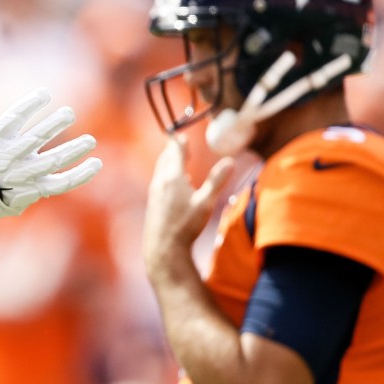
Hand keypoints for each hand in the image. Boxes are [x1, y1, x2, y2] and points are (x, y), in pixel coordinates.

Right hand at [0, 63, 100, 210]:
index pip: (11, 119)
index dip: (28, 106)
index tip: (44, 93)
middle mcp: (8, 158)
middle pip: (33, 140)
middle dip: (52, 126)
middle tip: (69, 112)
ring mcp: (23, 176)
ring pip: (51, 163)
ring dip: (72, 152)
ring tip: (90, 140)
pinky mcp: (35, 190)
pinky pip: (61, 184)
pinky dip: (80, 176)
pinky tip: (95, 163)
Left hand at [143, 135, 233, 273]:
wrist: (163, 247)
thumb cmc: (186, 225)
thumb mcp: (205, 202)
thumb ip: (217, 181)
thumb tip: (230, 160)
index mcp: (172, 178)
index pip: (175, 153)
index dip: (180, 144)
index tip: (182, 136)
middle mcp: (160, 182)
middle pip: (165, 160)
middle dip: (172, 150)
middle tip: (178, 144)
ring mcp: (154, 193)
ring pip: (160, 171)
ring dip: (168, 162)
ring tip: (175, 160)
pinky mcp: (153, 203)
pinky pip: (159, 182)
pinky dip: (165, 175)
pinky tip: (171, 184)